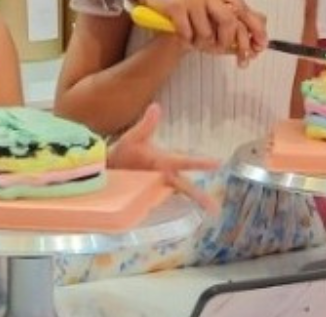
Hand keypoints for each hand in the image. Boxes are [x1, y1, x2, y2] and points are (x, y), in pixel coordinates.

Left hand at [105, 104, 222, 214]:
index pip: (186, 161)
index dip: (201, 162)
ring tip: (208, 213)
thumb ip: (147, 125)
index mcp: (165, 161)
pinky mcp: (146, 198)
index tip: (219, 163)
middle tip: (216, 208)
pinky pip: (159, 205)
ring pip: (176, 197)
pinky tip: (175, 219)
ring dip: (190, 204)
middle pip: (185, 186)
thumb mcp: (134, 137)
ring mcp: (156, 188)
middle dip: (200, 196)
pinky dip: (166, 211)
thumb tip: (155, 107)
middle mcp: (164, 176)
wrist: (107, 166)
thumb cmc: (125, 151)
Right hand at [132, 0, 267, 63]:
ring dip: (202, 42)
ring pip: (207, 31)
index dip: (254, 30)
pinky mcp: (175, 6)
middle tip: (221, 50)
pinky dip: (187, 40)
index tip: (258, 47)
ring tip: (196, 41)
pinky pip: (187, 32)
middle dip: (227, 41)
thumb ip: (227, 6)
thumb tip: (254, 26)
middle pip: (229, 21)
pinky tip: (184, 38)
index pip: (243, 10)